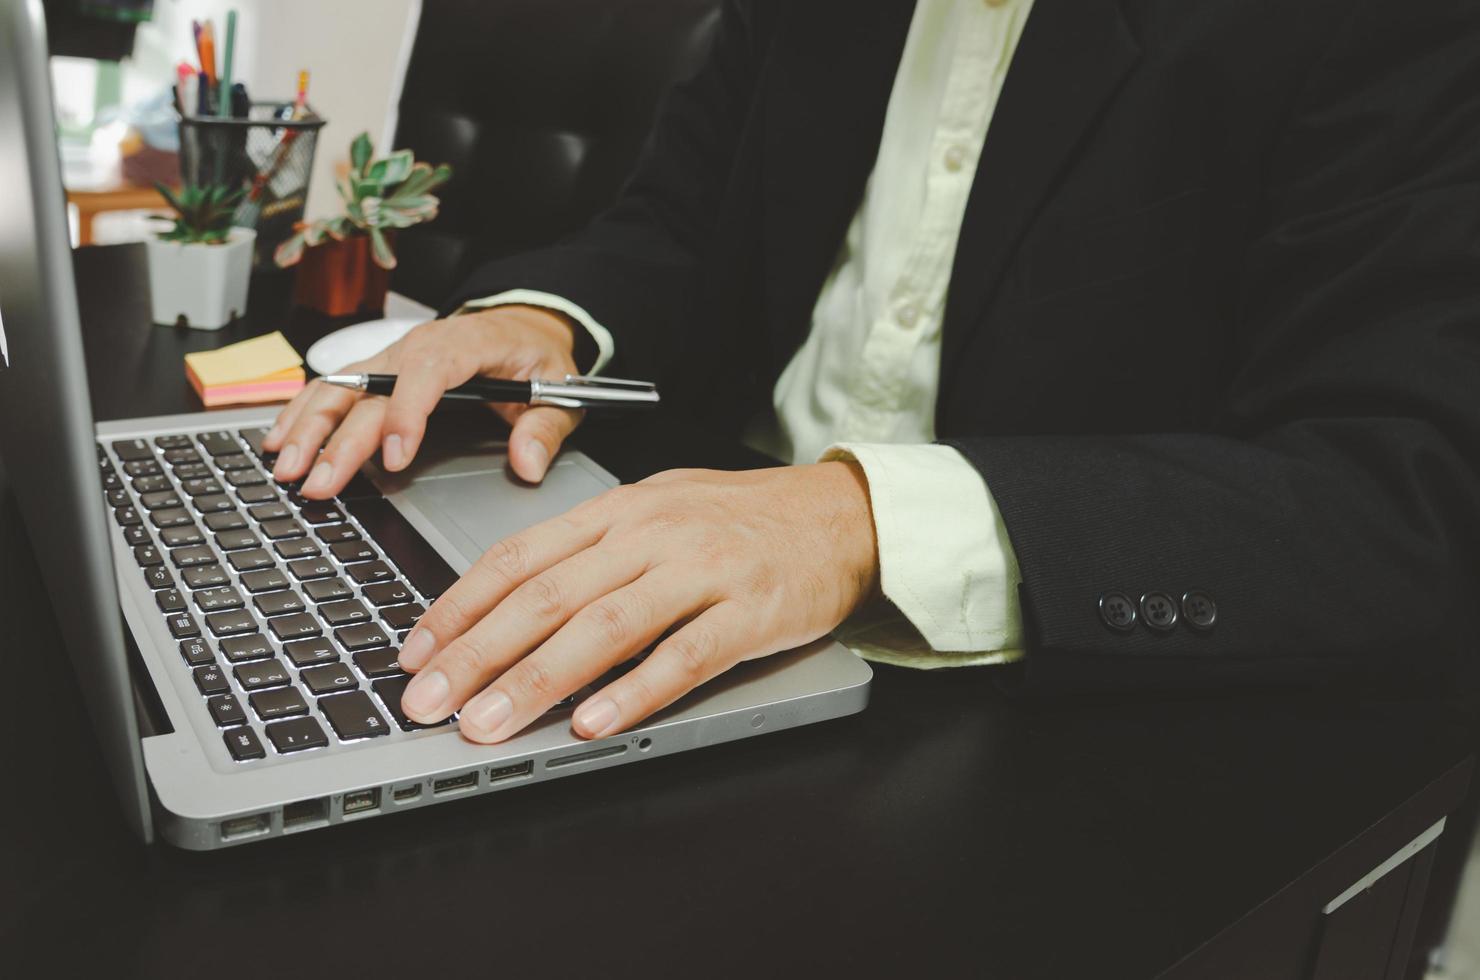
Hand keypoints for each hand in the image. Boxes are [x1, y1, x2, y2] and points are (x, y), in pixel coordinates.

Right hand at [263, 305, 581, 496]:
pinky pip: (335, 386)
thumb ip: (544, 427)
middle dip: (340, 438)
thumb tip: (528, 464)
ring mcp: (393, 354)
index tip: (396, 457)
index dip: (407, 414)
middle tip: (319, 482)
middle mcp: (419, 345)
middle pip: (370, 388)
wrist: (522, 323)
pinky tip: (279, 439)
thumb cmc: (534, 356)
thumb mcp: (556, 387)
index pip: (427, 373)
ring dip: (308, 426)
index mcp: (465, 344)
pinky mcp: (379, 367)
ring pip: (340, 385)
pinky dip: (303, 412)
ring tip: (284, 466)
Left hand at [396, 462, 879, 741]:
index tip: (414, 652)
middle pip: (548, 596)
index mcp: (619, 509)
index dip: (459, 607)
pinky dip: (634, 693)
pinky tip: (592, 725)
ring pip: (604, 628)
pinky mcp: (749, 613)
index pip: (520, 557)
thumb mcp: (657, 510)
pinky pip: (684, 657)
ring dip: (535, 681)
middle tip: (426, 702)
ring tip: (486, 724)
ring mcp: (703, 572)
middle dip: (476, 654)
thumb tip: (509, 602)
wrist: (840, 515)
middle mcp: (652, 535)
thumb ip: (591, 550)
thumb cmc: (741, 519)